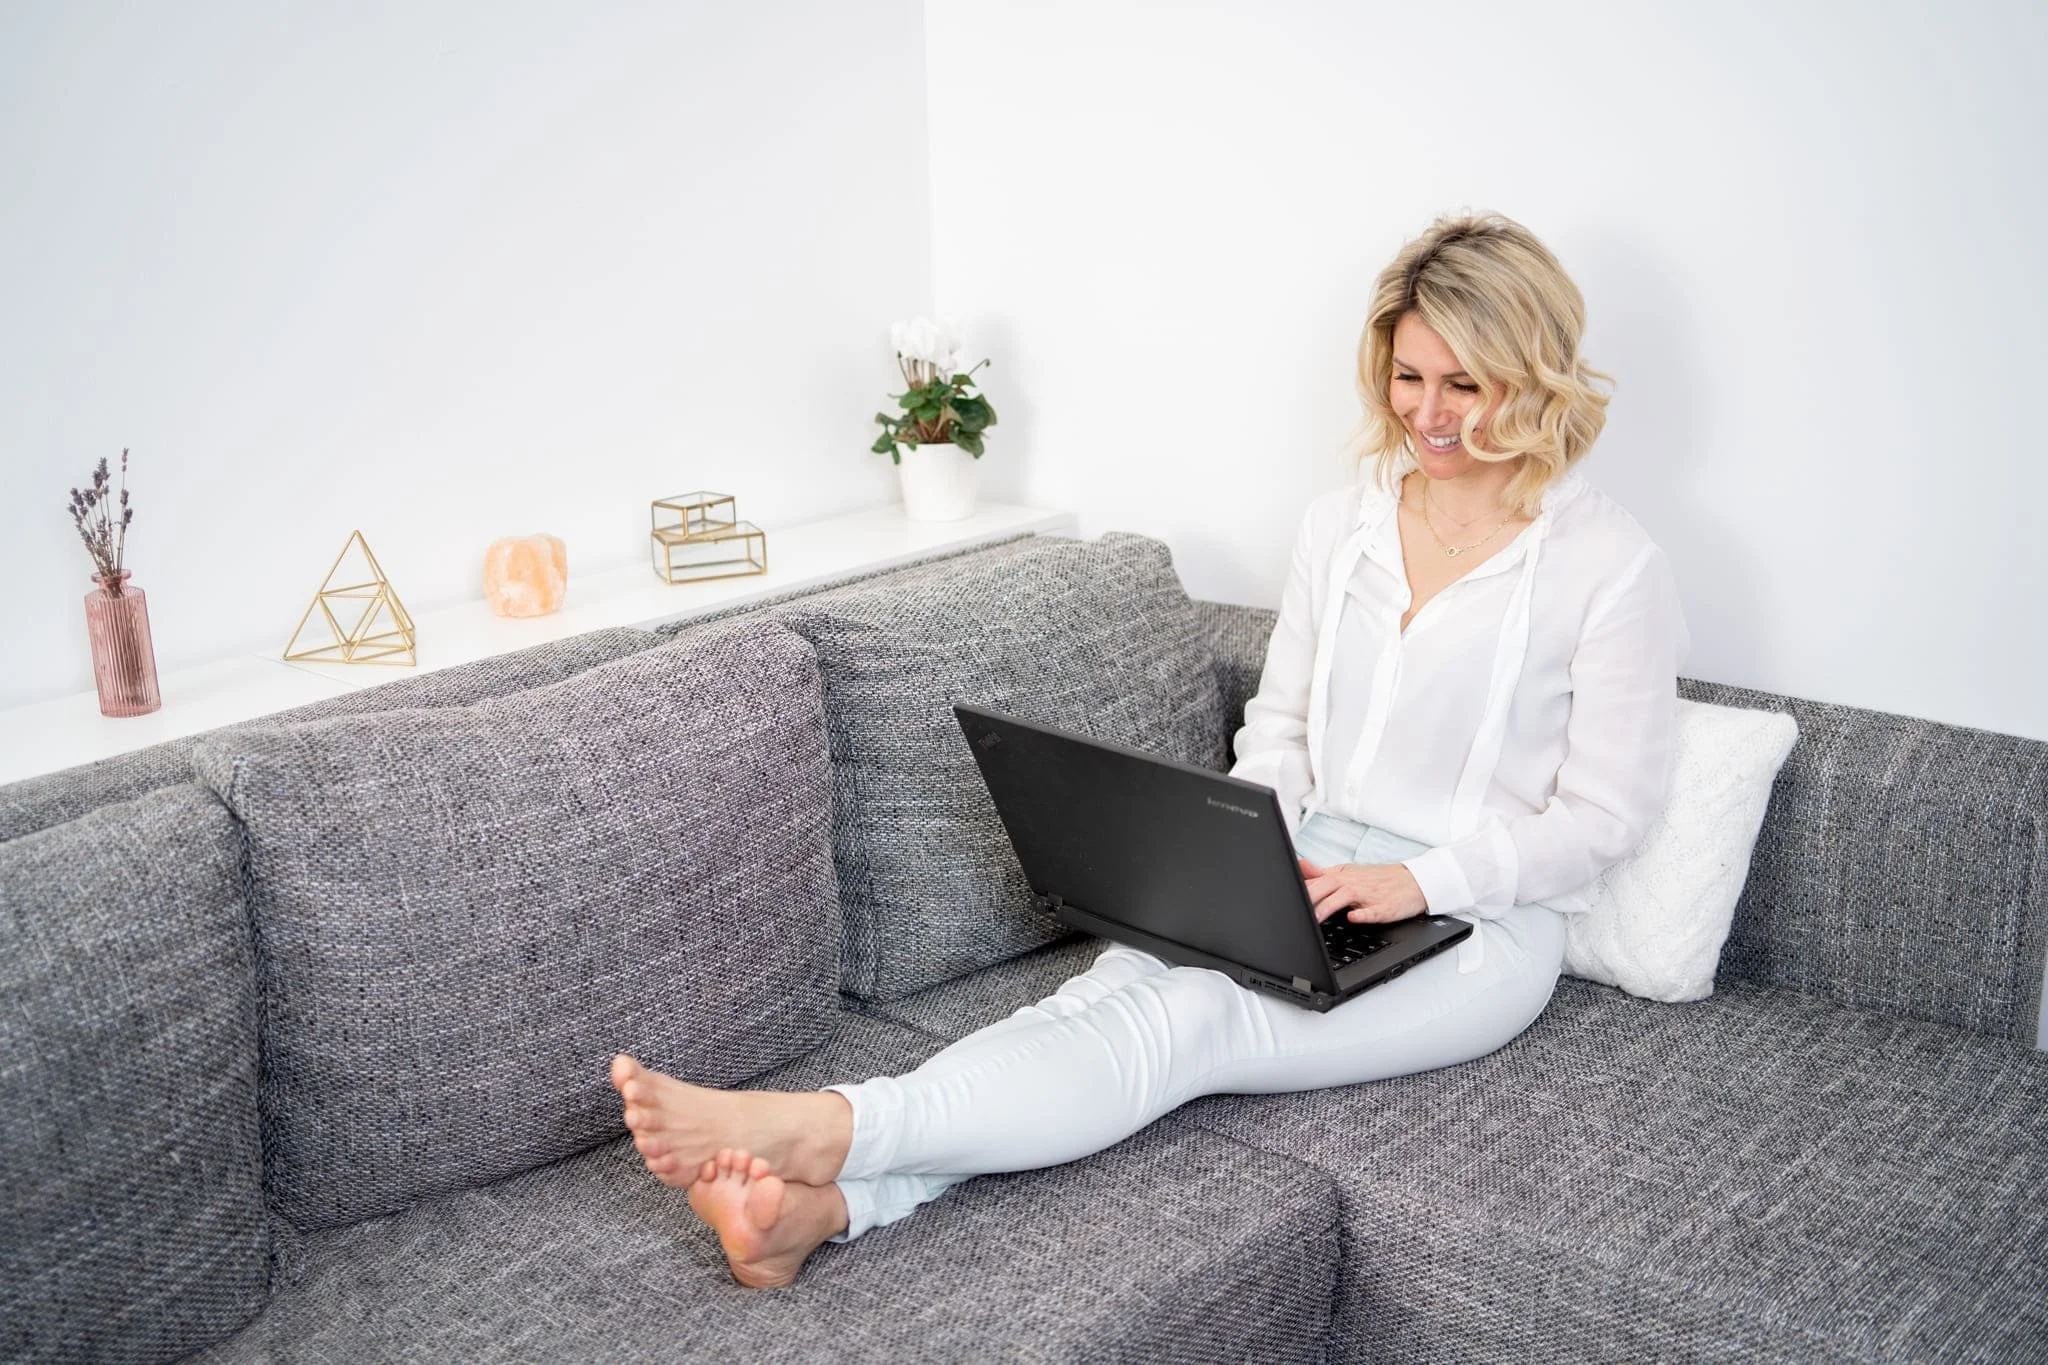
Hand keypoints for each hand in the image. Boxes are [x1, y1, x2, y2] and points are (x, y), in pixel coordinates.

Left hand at [1298, 859, 1428, 923]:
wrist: (1414, 882)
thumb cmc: (1379, 879)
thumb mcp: (1348, 873)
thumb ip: (1322, 873)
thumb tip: (1300, 865)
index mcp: (1342, 875)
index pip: (1315, 881)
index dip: (1299, 890)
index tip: (1282, 898)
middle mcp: (1353, 883)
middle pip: (1326, 886)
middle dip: (1309, 898)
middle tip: (1294, 912)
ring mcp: (1369, 895)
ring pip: (1345, 897)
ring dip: (1329, 907)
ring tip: (1315, 919)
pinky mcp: (1385, 907)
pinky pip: (1373, 911)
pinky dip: (1363, 914)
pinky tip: (1353, 918)